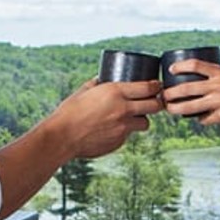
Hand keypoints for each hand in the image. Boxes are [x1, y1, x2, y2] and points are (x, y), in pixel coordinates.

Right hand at [0, 78, 162, 219]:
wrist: (62, 136)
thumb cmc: (69, 112)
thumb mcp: (83, 91)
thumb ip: (96, 84)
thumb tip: (102, 78)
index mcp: (115, 92)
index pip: (148, 87)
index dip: (156, 86)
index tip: (158, 86)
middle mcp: (123, 109)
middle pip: (155, 106)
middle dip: (157, 103)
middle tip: (154, 102)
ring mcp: (123, 127)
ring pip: (145, 123)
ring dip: (141, 120)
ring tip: (132, 118)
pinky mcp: (119, 141)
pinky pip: (128, 135)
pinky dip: (124, 132)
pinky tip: (111, 130)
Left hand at [161, 60, 219, 145]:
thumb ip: (218, 79)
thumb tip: (201, 83)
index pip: (195, 65)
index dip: (180, 66)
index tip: (171, 70)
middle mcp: (218, 86)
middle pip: (186, 88)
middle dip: (171, 93)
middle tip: (163, 95)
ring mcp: (219, 102)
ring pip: (190, 107)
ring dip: (177, 109)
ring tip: (170, 109)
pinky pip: (204, 119)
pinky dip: (200, 119)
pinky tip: (198, 119)